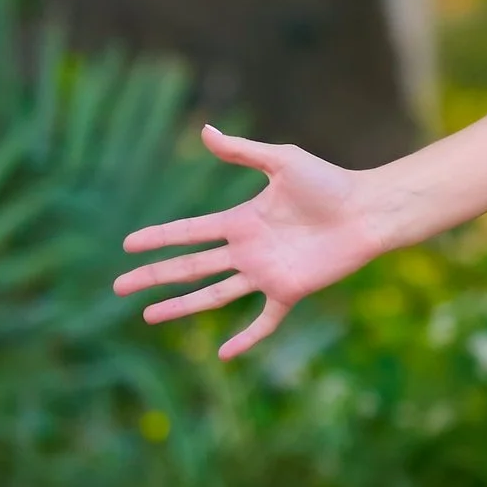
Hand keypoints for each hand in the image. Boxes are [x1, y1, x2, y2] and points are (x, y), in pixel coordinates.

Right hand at [115, 125, 377, 359]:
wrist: (367, 210)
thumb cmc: (329, 183)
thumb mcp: (281, 161)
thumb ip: (243, 152)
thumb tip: (205, 131)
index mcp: (240, 220)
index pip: (188, 232)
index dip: (158, 238)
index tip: (128, 245)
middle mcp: (247, 249)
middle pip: (190, 265)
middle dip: (154, 275)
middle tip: (119, 285)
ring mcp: (265, 273)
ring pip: (213, 295)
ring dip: (181, 306)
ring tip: (148, 316)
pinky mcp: (289, 291)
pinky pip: (264, 321)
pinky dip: (246, 339)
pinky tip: (224, 355)